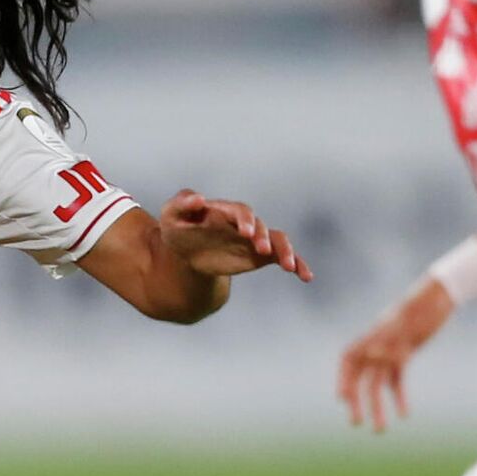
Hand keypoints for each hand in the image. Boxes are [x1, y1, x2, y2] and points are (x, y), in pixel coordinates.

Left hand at [158, 191, 311, 281]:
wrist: (185, 251)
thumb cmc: (177, 227)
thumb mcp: (171, 215)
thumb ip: (181, 204)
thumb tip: (198, 199)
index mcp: (224, 211)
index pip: (239, 212)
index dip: (244, 220)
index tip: (244, 232)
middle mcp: (244, 224)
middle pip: (259, 226)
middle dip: (261, 236)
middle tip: (261, 248)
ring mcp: (254, 239)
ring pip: (277, 240)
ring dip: (285, 250)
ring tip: (290, 265)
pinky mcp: (260, 255)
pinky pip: (283, 257)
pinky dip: (297, 264)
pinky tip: (306, 276)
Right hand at [338, 279, 453, 431]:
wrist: (437, 299)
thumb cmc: (421, 308)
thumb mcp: (406, 323)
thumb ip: (390, 339)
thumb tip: (375, 354)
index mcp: (370, 338)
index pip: (348, 361)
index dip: (343, 379)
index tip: (342, 397)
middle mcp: (375, 347)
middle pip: (361, 378)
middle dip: (358, 402)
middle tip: (356, 424)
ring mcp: (387, 353)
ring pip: (378, 385)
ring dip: (378, 408)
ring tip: (379, 431)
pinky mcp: (402, 356)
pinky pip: (396, 380)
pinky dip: (398, 397)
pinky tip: (404, 414)